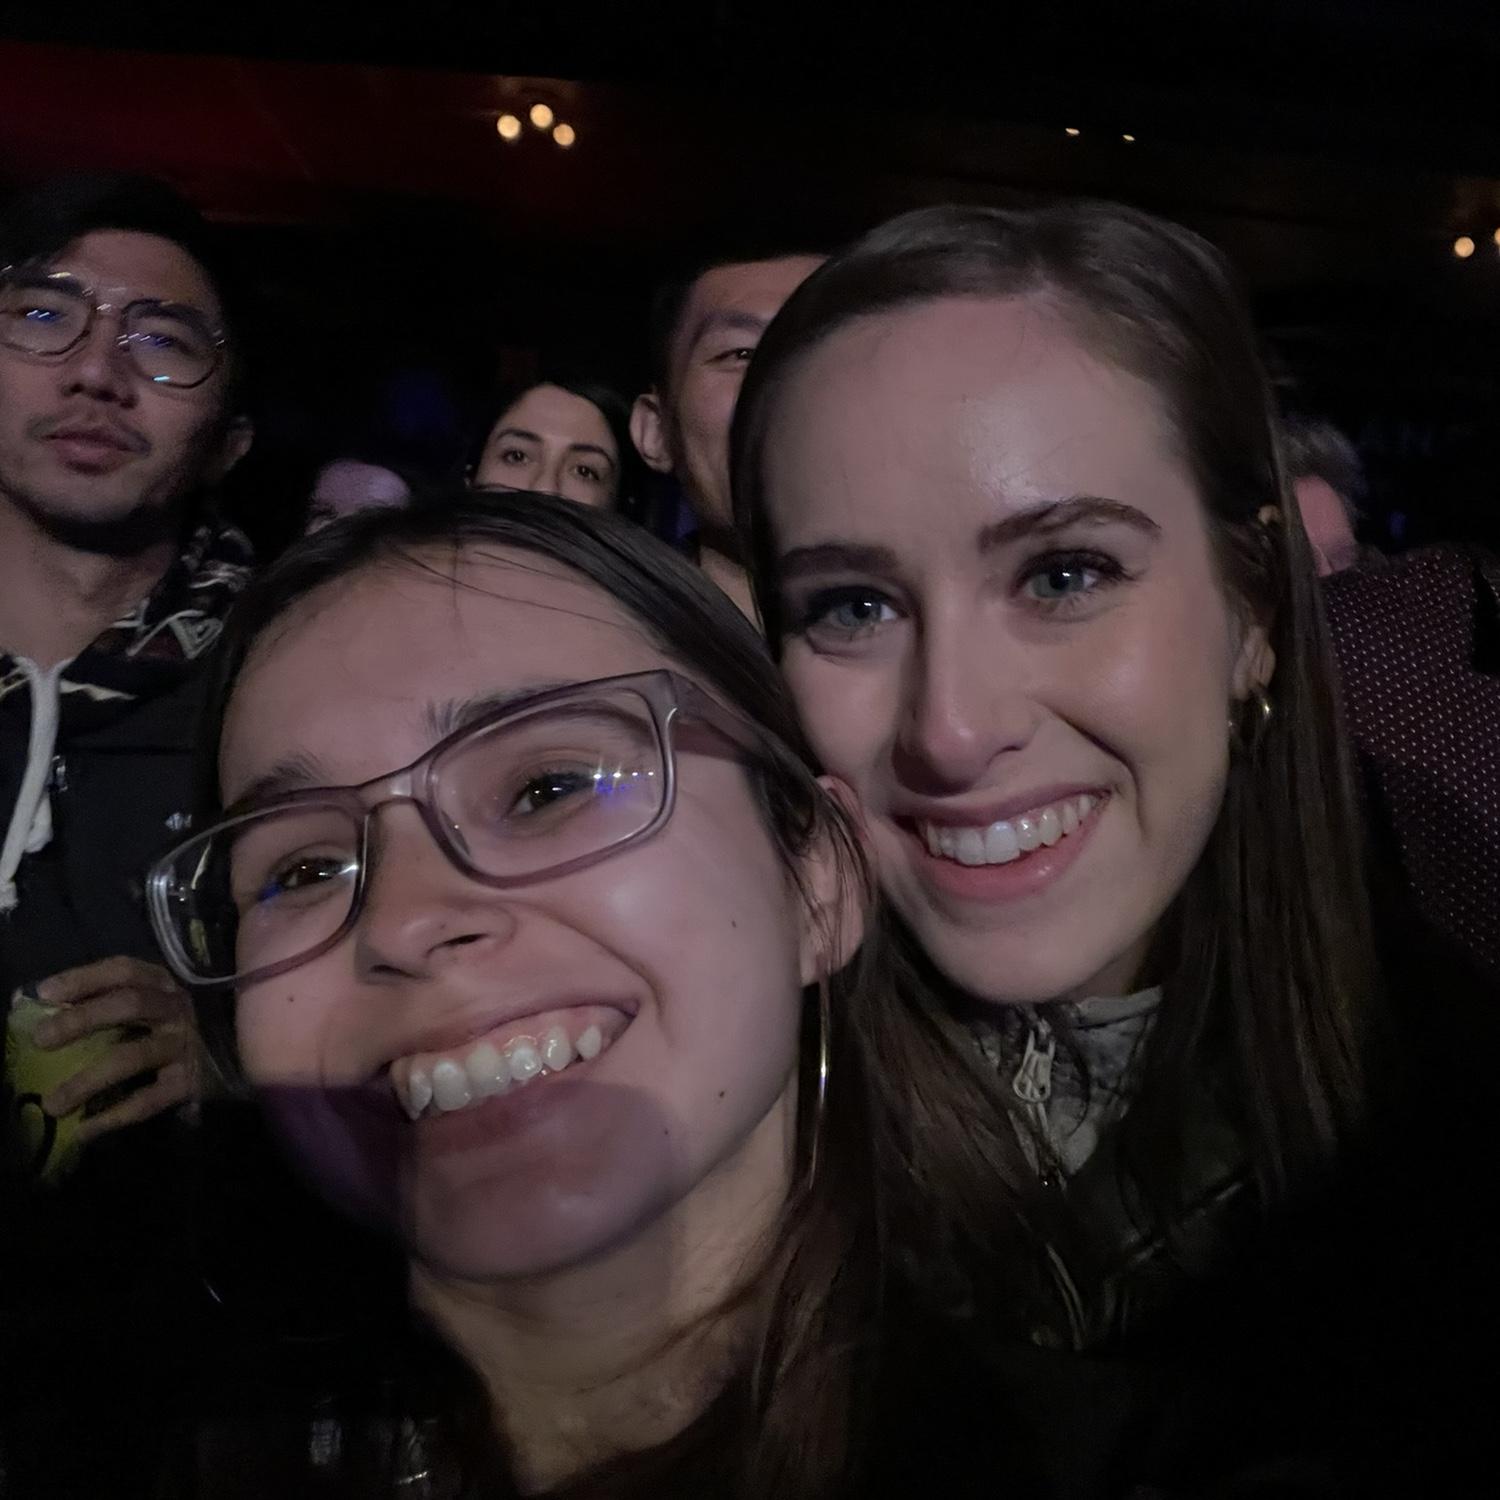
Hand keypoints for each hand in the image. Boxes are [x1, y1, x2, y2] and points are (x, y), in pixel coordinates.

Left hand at [31, 956, 212, 1142]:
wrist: (264, 1047)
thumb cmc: (203, 1020)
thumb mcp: (172, 999)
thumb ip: (128, 996)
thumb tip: (48, 998)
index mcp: (168, 984)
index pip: (124, 971)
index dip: (84, 978)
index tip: (44, 992)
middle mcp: (178, 1008)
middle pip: (128, 1005)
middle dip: (80, 1020)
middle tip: (41, 1040)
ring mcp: (186, 1045)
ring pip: (132, 1057)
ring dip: (87, 1080)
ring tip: (52, 1104)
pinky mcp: (194, 1081)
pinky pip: (149, 1100)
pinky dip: (115, 1117)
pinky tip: (86, 1131)